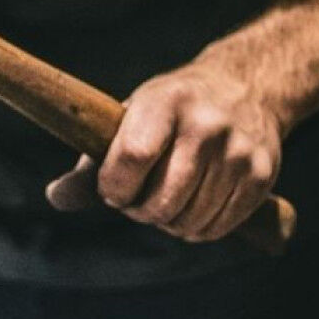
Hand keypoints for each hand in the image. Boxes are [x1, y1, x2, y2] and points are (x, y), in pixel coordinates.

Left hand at [46, 63, 282, 242]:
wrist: (245, 88)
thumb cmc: (168, 110)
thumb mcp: (128, 119)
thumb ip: (90, 164)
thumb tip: (55, 198)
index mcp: (165, 102)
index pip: (133, 156)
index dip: (114, 187)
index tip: (111, 192)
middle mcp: (207, 125)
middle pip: (162, 199)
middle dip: (138, 211)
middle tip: (134, 201)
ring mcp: (240, 151)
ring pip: (188, 220)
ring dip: (166, 222)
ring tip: (162, 201)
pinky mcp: (263, 176)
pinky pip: (216, 228)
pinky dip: (194, 230)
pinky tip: (188, 208)